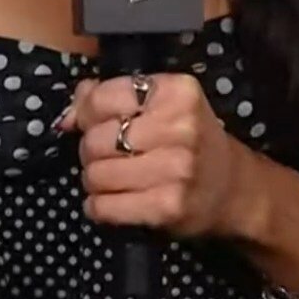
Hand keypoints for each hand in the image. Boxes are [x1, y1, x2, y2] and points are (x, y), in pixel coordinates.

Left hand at [60, 72, 248, 238]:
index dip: (87, 113)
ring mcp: (175, 169)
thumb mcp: (161, 104)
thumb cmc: (189, 140)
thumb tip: (66, 117)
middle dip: (91, 150)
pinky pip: (104, 206)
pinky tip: (110, 201)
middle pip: (95, 139)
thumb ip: (109, 97)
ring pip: (96, 174)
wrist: (231, 187)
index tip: (94, 123)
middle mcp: (180, 128)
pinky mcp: (167, 206)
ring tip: (111, 179)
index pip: (102, 98)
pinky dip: (97, 206)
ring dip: (93, 180)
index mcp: (176, 92)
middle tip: (108, 155)